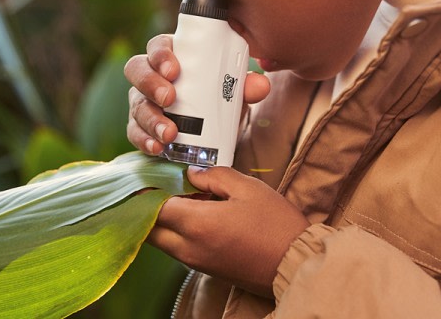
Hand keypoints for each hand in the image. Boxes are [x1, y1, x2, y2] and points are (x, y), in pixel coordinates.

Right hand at [124, 34, 270, 154]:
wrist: (216, 129)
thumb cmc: (220, 97)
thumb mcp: (234, 91)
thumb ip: (247, 85)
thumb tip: (260, 84)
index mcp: (174, 56)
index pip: (158, 46)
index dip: (161, 54)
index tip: (174, 69)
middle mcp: (152, 75)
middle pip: (137, 69)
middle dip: (151, 83)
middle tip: (170, 98)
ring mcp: (143, 101)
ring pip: (136, 104)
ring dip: (151, 118)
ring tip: (169, 132)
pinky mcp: (140, 127)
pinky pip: (135, 131)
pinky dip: (145, 140)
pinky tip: (157, 147)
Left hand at [148, 166, 310, 296]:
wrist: (293, 263)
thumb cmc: (274, 223)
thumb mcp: (247, 188)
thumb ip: (214, 176)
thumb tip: (192, 173)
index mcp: (198, 224)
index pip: (154, 207)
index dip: (148, 189)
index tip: (148, 173)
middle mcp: (189, 247)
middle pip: (150, 229)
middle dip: (148, 207)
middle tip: (159, 183)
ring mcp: (195, 261)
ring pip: (161, 240)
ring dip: (162, 219)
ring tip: (180, 194)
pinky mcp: (204, 268)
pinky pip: (177, 248)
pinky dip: (176, 230)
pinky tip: (195, 212)